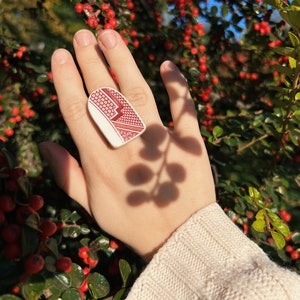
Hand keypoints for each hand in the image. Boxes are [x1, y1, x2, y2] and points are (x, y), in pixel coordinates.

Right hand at [39, 29, 215, 260]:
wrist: (179, 237)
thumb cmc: (132, 224)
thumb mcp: (91, 207)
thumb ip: (66, 175)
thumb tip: (45, 143)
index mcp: (100, 162)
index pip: (77, 112)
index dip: (67, 81)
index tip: (60, 56)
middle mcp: (127, 147)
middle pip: (105, 96)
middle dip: (91, 63)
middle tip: (81, 34)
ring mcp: (160, 142)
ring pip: (137, 94)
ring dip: (123, 62)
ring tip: (110, 35)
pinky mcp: (189, 143)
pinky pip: (183, 108)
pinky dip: (177, 85)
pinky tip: (167, 64)